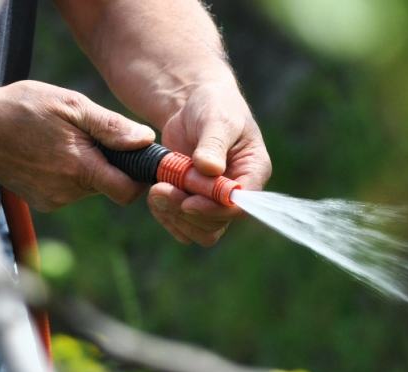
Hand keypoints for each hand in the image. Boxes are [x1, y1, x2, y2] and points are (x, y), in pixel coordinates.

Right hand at [0, 80, 155, 211]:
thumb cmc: (22, 108)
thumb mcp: (70, 105)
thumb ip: (110, 126)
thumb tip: (145, 140)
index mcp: (79, 168)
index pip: (127, 191)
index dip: (138, 176)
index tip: (137, 157)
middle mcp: (67, 192)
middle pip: (108, 185)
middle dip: (108, 162)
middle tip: (87, 134)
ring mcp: (52, 199)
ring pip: (88, 186)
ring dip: (86, 165)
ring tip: (61, 139)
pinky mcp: (41, 201)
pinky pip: (69, 189)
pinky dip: (67, 172)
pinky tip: (48, 151)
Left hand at [149, 81, 271, 245]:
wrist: (192, 103)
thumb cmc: (212, 105)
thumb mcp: (215, 118)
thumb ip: (213, 144)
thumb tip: (210, 169)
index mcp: (253, 172)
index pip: (241, 206)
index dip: (215, 210)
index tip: (188, 202)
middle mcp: (236, 192)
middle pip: (218, 224)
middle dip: (188, 212)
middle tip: (160, 190)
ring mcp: (214, 200)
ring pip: (200, 230)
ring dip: (175, 217)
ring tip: (155, 191)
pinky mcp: (193, 201)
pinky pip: (182, 225)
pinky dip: (165, 216)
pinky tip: (153, 195)